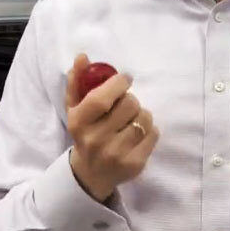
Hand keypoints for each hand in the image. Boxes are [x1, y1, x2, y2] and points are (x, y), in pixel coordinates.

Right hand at [65, 54, 159, 202]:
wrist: (90, 173)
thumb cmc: (84, 132)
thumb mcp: (75, 108)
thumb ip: (77, 81)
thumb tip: (82, 57)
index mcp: (79, 122)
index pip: (102, 98)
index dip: (118, 83)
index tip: (125, 80)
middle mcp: (96, 140)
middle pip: (130, 104)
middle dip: (130, 99)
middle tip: (124, 105)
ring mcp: (116, 154)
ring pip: (145, 118)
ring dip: (141, 114)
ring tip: (131, 120)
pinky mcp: (135, 164)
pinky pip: (154, 134)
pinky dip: (150, 129)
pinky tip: (138, 134)